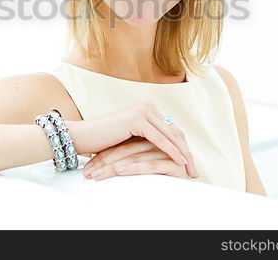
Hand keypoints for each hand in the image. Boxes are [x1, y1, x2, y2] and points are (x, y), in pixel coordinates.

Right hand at [66, 101, 197, 178]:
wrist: (82, 136)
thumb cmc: (103, 141)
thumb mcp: (130, 140)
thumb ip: (146, 140)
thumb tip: (165, 153)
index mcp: (147, 109)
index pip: (171, 130)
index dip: (182, 147)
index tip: (190, 164)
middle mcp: (147, 107)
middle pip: (175, 132)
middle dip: (187, 153)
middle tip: (195, 171)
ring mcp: (142, 111)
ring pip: (170, 135)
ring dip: (183, 154)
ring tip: (190, 170)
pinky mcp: (137, 119)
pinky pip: (160, 139)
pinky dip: (171, 152)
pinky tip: (179, 162)